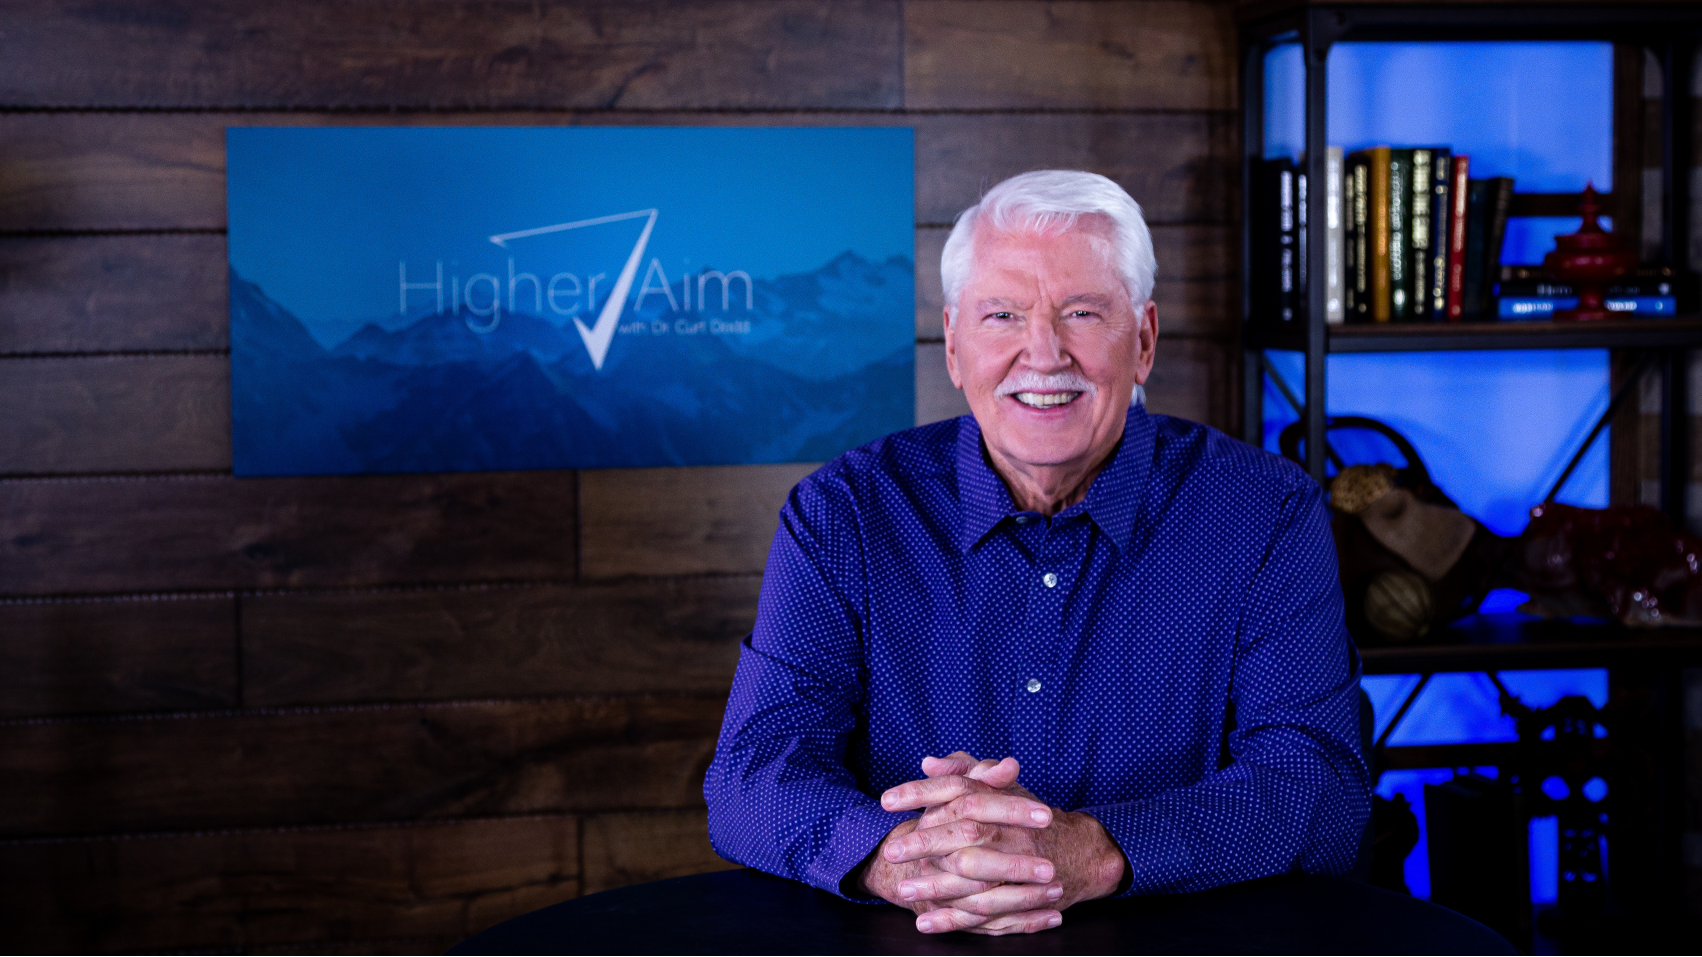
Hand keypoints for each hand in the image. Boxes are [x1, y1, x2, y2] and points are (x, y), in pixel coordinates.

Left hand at [859, 753, 1125, 934]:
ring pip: (973, 876)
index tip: (886, 800)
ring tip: (904, 890)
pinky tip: (925, 922)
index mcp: (998, 798)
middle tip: (892, 851)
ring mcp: (1016, 864)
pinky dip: (952, 919)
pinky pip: (983, 911)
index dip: (921, 793)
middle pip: (963, 834)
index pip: (957, 788)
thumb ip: (963, 770)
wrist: (1076, 852)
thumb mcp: (998, 786)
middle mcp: (1008, 829)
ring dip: (936, 885)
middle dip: (925, 844)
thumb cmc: (1026, 817)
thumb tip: (929, 763)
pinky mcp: (1018, 897)